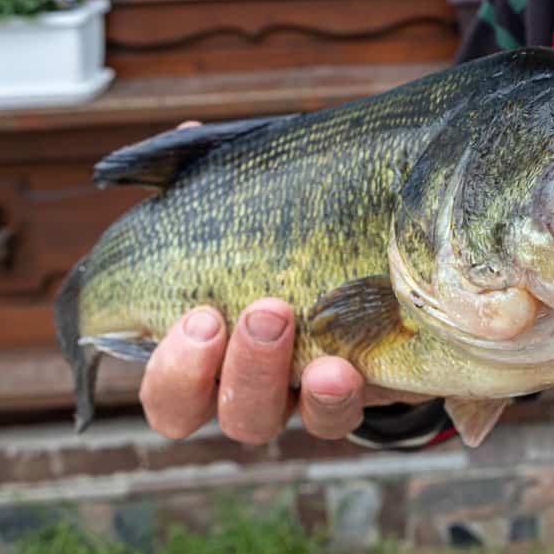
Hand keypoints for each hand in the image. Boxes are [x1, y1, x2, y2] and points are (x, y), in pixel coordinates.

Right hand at [142, 122, 428, 442]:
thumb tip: (191, 131)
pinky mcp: (344, 399)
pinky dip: (330, 398)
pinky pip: (331, 420)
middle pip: (185, 411)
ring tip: (285, 318)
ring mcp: (286, 397)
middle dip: (201, 368)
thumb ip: (217, 176)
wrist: (395, 269)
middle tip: (253, 310)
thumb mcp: (261, 202)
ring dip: (261, 375)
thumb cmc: (305, 233)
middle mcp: (231, 380)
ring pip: (251, 422)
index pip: (158, 376)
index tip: (198, 310)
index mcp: (197, 341)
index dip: (167, 363)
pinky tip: (342, 368)